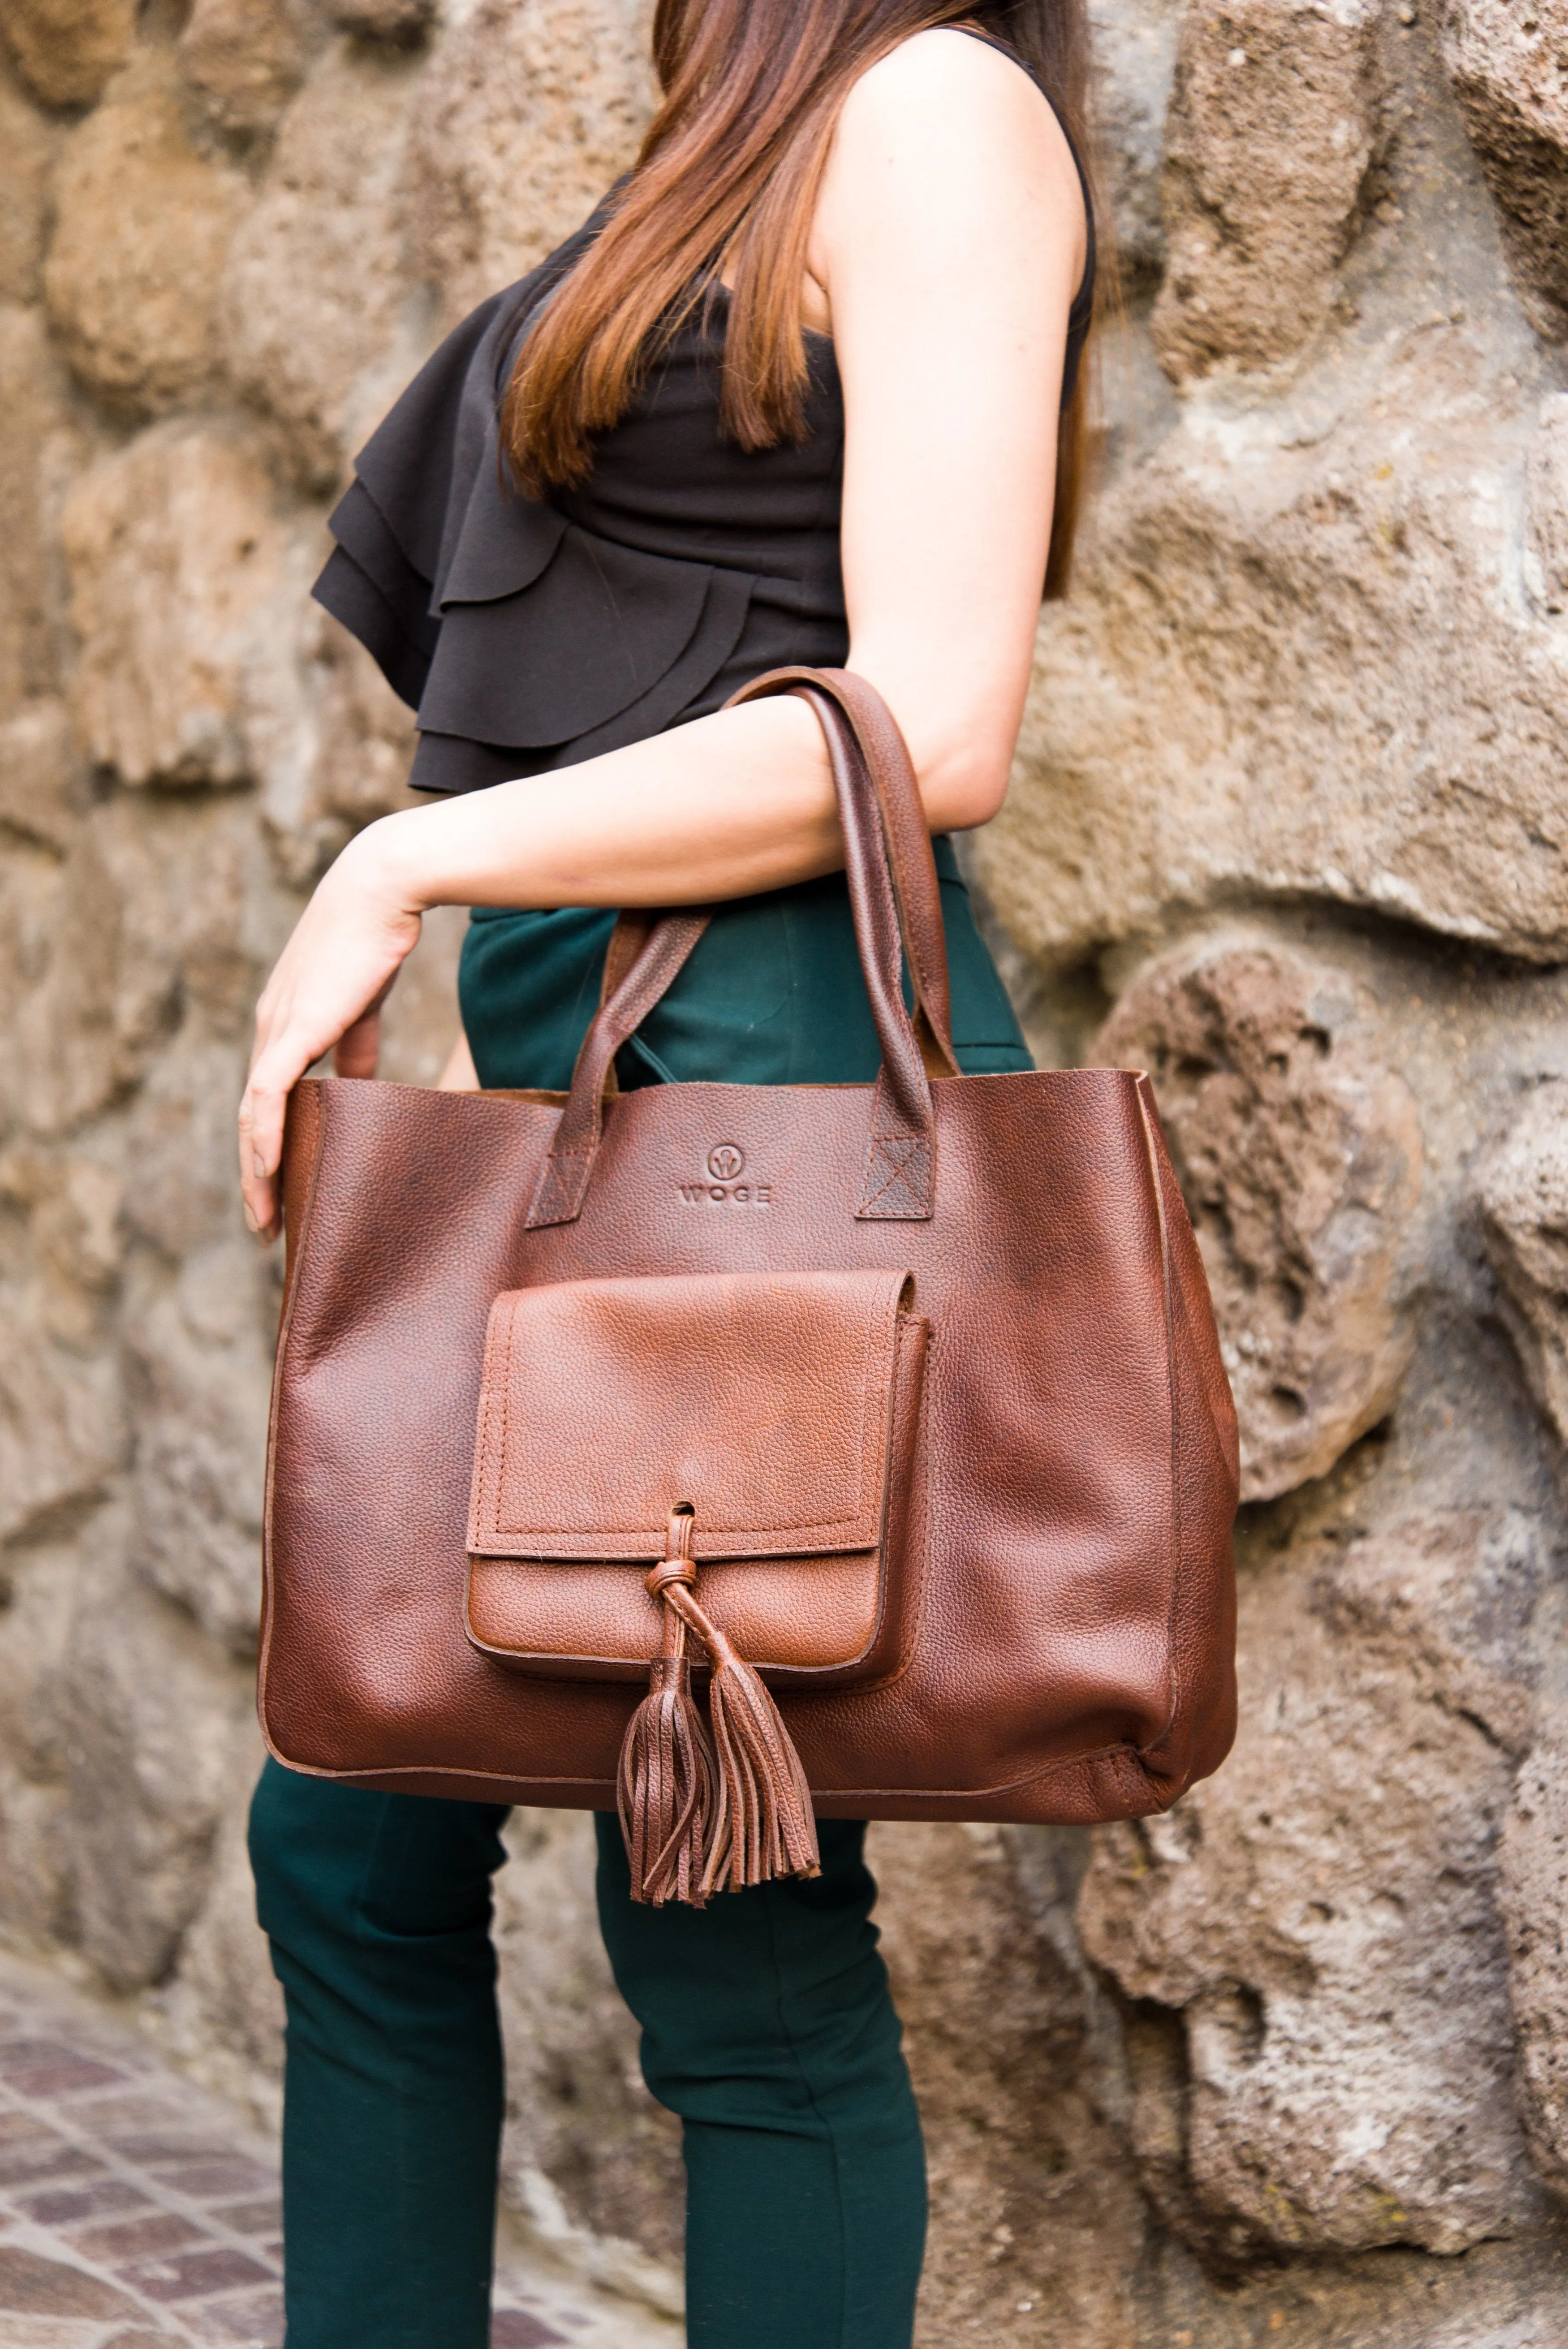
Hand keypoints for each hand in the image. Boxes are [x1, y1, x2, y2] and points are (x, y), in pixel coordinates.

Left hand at [239, 822, 422, 1239]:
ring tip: (264, 1216)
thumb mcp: (361, 1003)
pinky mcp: (295, 1025)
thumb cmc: (375, 936)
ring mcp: (277, 1026)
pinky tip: (268, 1170)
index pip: (265, 1095)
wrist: (380, 887)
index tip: (278, 1188)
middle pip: (250, 1115)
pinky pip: (267, 1092)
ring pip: (251, 1113)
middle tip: (263, 1224)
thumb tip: (361, 1089)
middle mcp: (269, 1026)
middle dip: (253, 1174)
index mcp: (283, 1021)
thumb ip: (355, 1047)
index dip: (268, 1144)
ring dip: (254, 1169)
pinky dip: (264, 1134)